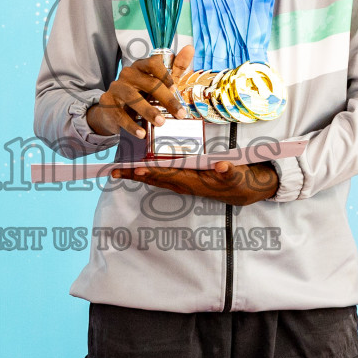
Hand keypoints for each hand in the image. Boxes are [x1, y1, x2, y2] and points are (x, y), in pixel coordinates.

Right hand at [86, 45, 194, 138]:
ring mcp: (116, 88)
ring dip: (149, 111)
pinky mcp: (107, 103)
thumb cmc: (141, 95)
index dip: (165, 74)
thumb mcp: (159, 82)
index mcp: (141, 67)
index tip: (175, 88)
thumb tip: (190, 48)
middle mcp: (127, 74)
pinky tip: (142, 133)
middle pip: (149, 83)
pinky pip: (120, 114)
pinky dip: (131, 125)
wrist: (113, 111)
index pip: (154, 63)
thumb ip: (175, 68)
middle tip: (180, 114)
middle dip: (166, 99)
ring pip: (133, 98)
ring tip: (161, 123)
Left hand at [112, 160, 279, 205]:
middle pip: (156, 178)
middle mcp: (185, 184)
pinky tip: (137, 167)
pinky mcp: (184, 179)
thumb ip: (230, 171)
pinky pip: (162, 176)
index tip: (137, 169)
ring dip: (137, 174)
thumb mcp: (239, 175)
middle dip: (135, 175)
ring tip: (118, 170)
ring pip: (157, 178)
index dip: (153, 172)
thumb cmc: (239, 180)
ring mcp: (183, 183)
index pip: (170, 175)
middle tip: (114, 171)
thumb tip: (222, 167)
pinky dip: (148, 172)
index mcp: (195, 181)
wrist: (242, 191)